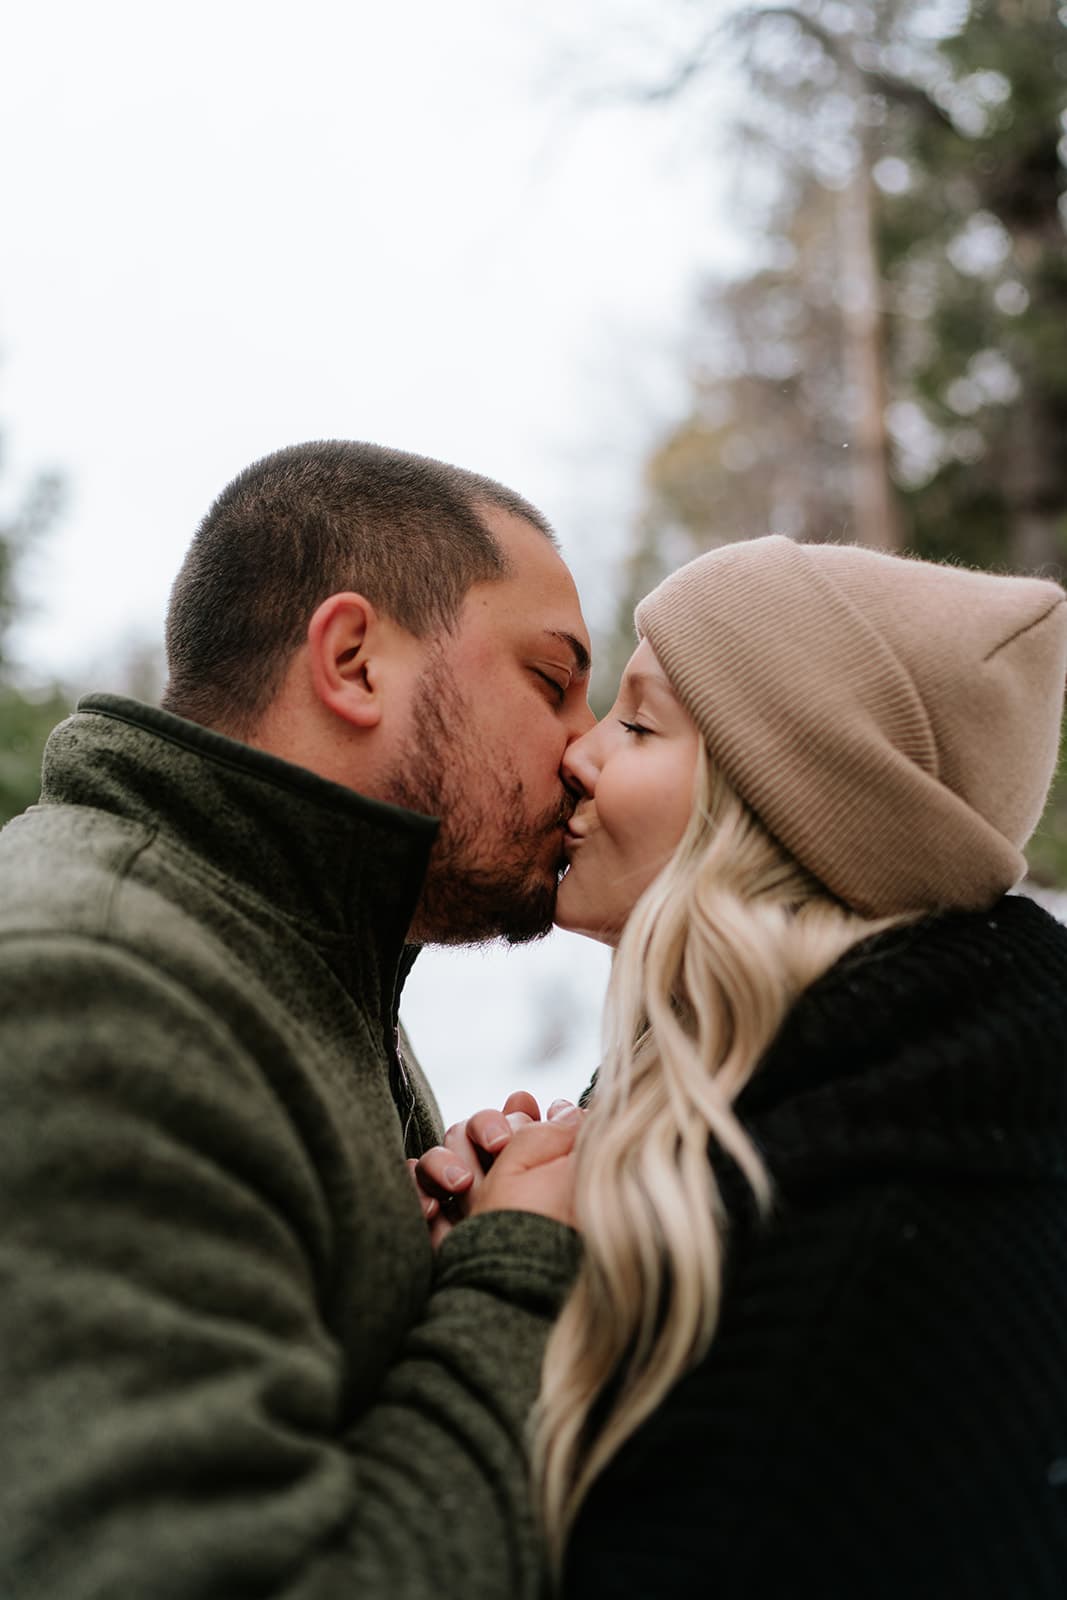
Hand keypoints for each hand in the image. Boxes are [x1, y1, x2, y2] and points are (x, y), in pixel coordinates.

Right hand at [410, 1093, 578, 1245]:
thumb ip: (558, 1133)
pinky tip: (433, 1210)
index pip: (508, 1120)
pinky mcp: (434, 1223)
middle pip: (468, 1128)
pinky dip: (418, 1191)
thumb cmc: (541, 1228)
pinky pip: (412, 1186)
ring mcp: (460, 1202)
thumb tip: (561, 1106)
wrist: (512, 1289)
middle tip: (497, 1146)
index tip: (524, 1116)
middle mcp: (492, 1179)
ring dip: (445, 1162)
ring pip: (437, 1155)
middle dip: (480, 1128)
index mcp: (526, 1164)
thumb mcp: (558, 1173)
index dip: (510, 1114)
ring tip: (461, 1185)